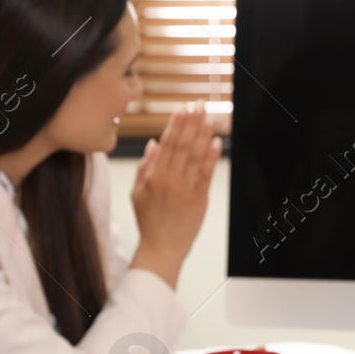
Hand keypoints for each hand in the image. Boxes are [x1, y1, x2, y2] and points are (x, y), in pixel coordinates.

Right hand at [130, 102, 220, 287]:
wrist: (162, 248)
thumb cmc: (150, 222)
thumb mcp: (137, 193)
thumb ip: (145, 167)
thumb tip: (154, 144)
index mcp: (154, 176)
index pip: (167, 144)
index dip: (176, 124)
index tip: (183, 108)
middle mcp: (169, 180)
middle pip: (182, 145)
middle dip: (191, 123)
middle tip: (199, 105)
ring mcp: (185, 189)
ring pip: (195, 156)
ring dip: (203, 134)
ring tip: (209, 116)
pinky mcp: (200, 199)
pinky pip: (206, 174)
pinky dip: (212, 157)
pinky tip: (217, 142)